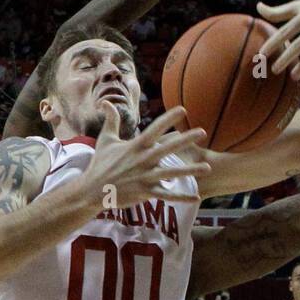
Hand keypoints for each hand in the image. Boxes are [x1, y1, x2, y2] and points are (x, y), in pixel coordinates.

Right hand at [84, 102, 209, 212]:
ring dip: (190, 170)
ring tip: (207, 167)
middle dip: (186, 140)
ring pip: (172, 173)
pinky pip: (167, 195)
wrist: (92, 191)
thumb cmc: (100, 165)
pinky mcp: (145, 192)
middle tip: (202, 132)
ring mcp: (145, 177)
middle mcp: (143, 160)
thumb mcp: (105, 140)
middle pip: (168, 148)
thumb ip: (110, 121)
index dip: (169, 118)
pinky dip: (182, 197)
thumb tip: (105, 102)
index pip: (155, 128)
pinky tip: (196, 197)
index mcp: (136, 146)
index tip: (183, 110)